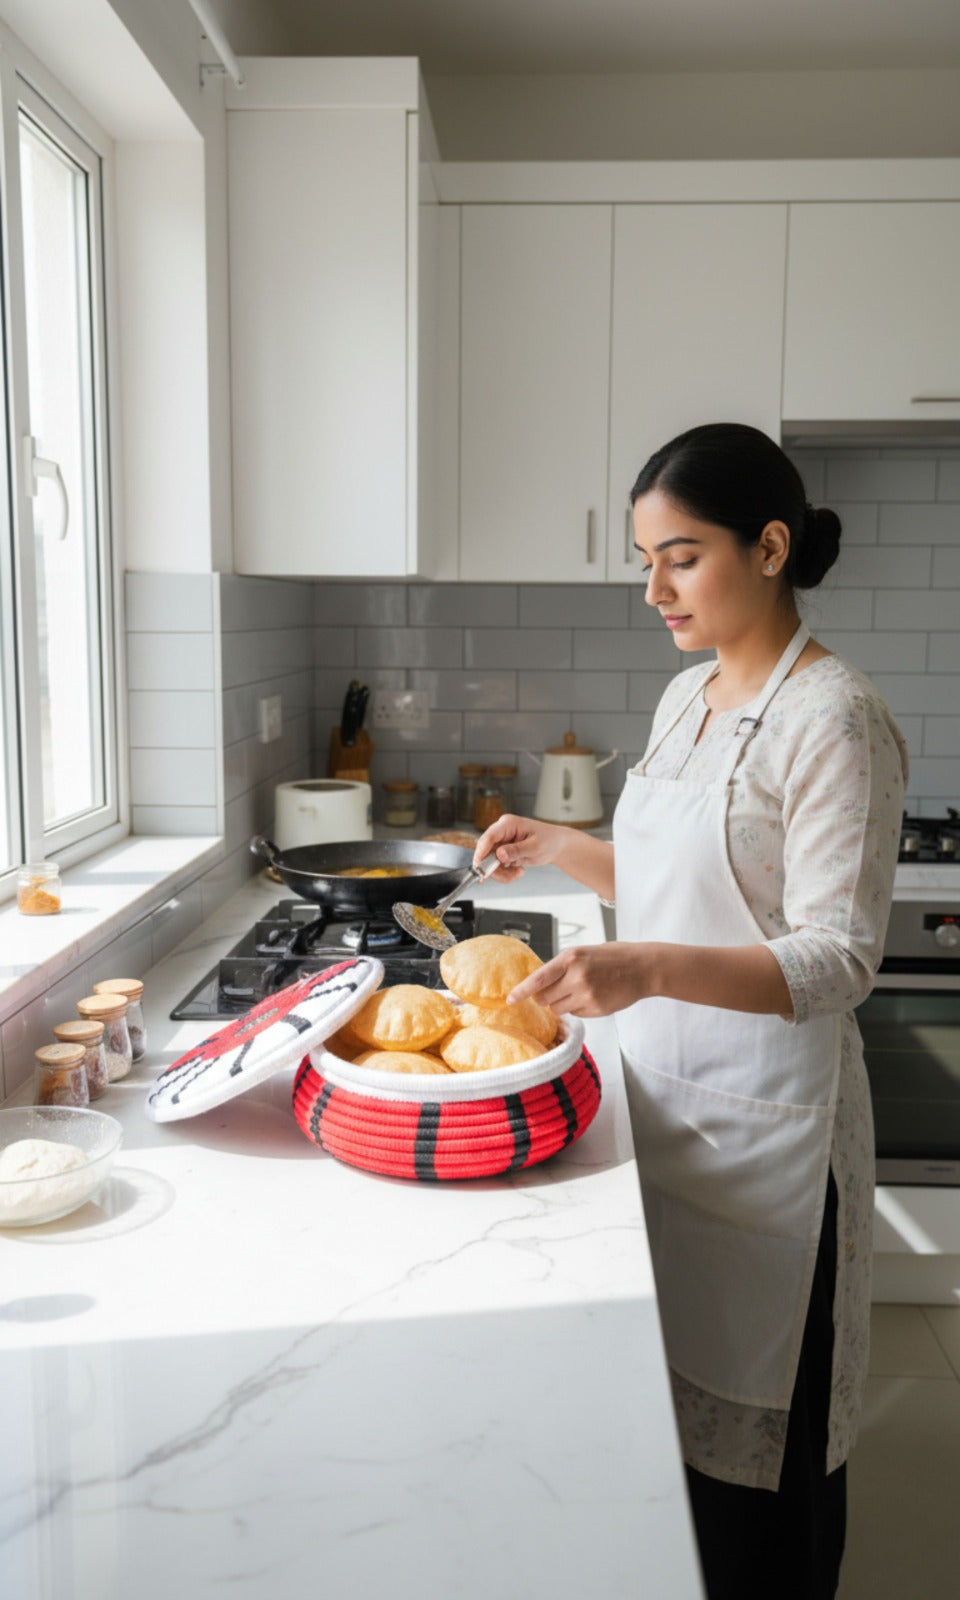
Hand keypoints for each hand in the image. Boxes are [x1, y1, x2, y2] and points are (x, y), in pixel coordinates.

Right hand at [473, 813, 569, 882]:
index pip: (489, 836)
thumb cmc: (549, 840)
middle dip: (494, 867)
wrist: (556, 845)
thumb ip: (516, 850)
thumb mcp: (535, 847)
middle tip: (509, 875)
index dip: (482, 852)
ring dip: (502, 872)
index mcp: (508, 824)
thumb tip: (500, 854)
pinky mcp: (503, 852)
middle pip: (486, 851)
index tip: (479, 866)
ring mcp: (501, 842)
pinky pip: (496, 866)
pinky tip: (518, 871)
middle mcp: (501, 832)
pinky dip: (505, 873)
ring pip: (490, 862)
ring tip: (519, 873)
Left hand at [507, 942, 652, 1017]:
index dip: (522, 991)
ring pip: (559, 1009)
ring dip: (563, 1003)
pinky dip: (579, 1008)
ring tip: (581, 990)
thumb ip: (561, 967)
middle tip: (562, 988)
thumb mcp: (583, 953)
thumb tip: (539, 986)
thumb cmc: (613, 957)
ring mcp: (587, 994)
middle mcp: (577, 977)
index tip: (510, 1000)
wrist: (643, 967)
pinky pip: (576, 1014)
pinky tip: (594, 996)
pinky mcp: (597, 1009)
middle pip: (545, 998)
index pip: (539, 979)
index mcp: (571, 958)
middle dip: (547, 997)